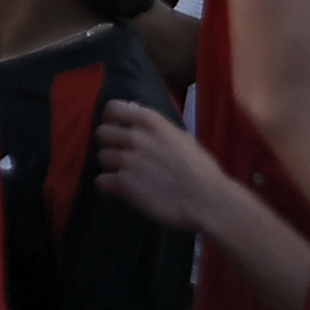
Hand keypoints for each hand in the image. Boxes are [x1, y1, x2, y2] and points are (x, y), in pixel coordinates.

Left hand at [91, 98, 234, 233]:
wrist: (208, 201)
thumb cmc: (201, 170)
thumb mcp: (180, 138)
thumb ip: (155, 128)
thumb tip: (134, 116)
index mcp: (152, 122)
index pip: (112, 109)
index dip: (111, 120)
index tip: (117, 129)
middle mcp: (136, 137)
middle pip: (101, 133)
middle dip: (109, 144)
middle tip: (121, 155)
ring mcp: (127, 160)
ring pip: (101, 157)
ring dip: (111, 166)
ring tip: (127, 175)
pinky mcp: (123, 184)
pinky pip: (100, 181)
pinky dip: (109, 186)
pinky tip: (122, 189)